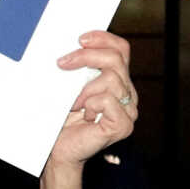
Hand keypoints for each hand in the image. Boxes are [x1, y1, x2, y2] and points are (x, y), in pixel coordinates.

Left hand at [51, 31, 136, 169]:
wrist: (61, 150)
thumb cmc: (63, 120)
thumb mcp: (70, 86)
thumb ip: (79, 67)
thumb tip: (74, 44)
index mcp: (119, 81)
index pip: (121, 49)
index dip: (103, 38)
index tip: (80, 39)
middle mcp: (127, 94)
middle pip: (116, 59)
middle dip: (86, 57)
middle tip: (63, 63)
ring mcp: (128, 111)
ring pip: (112, 79)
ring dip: (85, 89)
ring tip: (74, 103)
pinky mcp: (123, 125)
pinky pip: (108, 100)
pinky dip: (91, 104)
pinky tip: (85, 115)